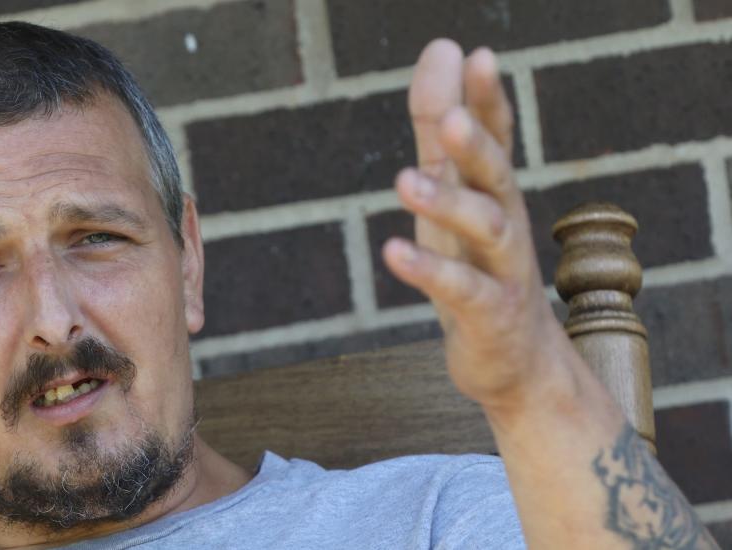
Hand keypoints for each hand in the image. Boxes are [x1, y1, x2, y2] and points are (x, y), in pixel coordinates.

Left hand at [383, 39, 572, 411]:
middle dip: (475, 146)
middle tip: (450, 119)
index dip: (487, 100)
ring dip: (449, 204)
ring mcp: (501, 271)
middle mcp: (505, 223)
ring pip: (484, 230)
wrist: (516, 360)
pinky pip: (460, 290)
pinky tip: (393, 253)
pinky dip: (429, 271)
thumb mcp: (452, 193)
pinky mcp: (487, 315)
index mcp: (494, 192)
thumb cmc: (476, 266)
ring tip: (405, 181)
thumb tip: (442, 47)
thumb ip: (439, 126)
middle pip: (496, 177)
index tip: (476, 56)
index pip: (496, 137)